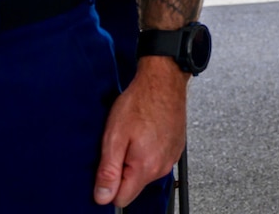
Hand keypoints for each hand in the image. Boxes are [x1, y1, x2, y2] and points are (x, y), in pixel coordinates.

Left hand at [94, 57, 187, 206]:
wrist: (164, 80)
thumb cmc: (140, 102)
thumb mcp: (114, 137)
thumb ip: (108, 171)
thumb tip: (102, 197)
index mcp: (146, 166)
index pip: (122, 199)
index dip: (109, 186)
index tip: (107, 167)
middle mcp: (162, 166)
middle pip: (134, 185)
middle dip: (122, 170)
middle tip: (119, 144)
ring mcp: (171, 157)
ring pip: (145, 172)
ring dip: (135, 159)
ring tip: (134, 135)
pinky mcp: (176, 147)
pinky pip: (156, 160)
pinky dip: (148, 150)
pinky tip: (145, 132)